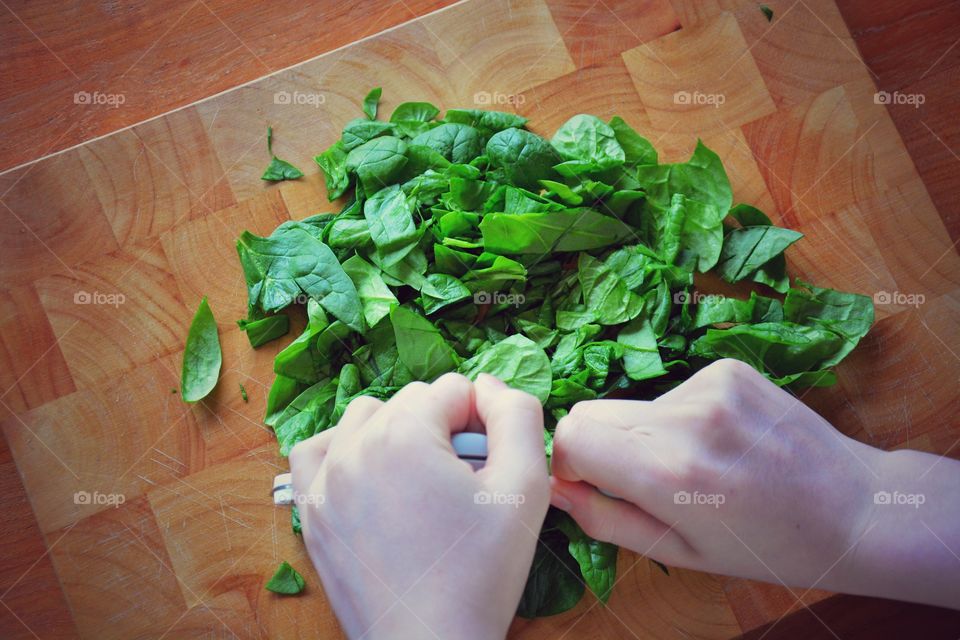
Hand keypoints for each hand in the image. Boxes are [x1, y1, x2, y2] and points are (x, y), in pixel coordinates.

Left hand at [290, 373, 549, 638]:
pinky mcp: (314, 512)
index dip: (482, 422)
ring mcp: (326, 481)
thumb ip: (517, 416)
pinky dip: (344, 451)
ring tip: (422, 481)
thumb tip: (489, 385)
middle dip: (441, 429)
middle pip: (410, 401)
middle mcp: (354, 447)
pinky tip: (372, 476)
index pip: (453, 389)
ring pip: (364, 418)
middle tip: (461, 483)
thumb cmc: (480, 572)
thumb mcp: (525, 488)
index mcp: (404, 434)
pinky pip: (316, 452)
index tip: (487, 467)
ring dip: (396, 433)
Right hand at [550, 359, 959, 608]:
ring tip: (701, 464)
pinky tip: (723, 442)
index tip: (598, 484)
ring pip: (635, 404)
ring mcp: (710, 385)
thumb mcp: (678, 553)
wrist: (855, 509)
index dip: (574, 462)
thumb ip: (605, 520)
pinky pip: (672, 392)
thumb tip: (555, 487)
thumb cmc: (765, 545)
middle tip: (648, 481)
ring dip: (649, 434)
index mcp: (669, 472)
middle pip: (595, 410)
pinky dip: (682, 418)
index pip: (572, 432)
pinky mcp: (728, 368)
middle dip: (604, 446)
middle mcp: (686, 418)